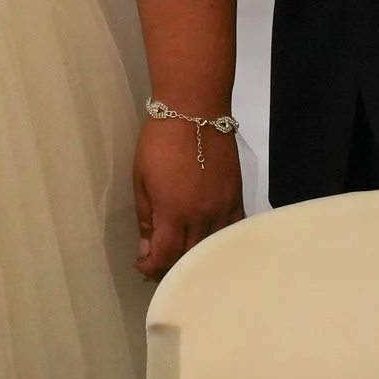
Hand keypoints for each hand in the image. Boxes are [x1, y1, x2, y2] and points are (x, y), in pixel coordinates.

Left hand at [132, 114, 242, 279]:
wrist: (195, 110)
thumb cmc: (160, 142)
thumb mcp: (141, 179)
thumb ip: (146, 217)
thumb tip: (146, 248)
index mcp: (173, 212)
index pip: (164, 256)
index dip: (151, 268)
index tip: (142, 265)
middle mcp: (201, 216)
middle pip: (188, 258)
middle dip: (170, 267)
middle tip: (158, 264)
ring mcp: (222, 208)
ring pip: (211, 249)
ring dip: (194, 257)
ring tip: (181, 256)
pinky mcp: (236, 197)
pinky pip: (232, 231)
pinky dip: (219, 242)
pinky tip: (208, 242)